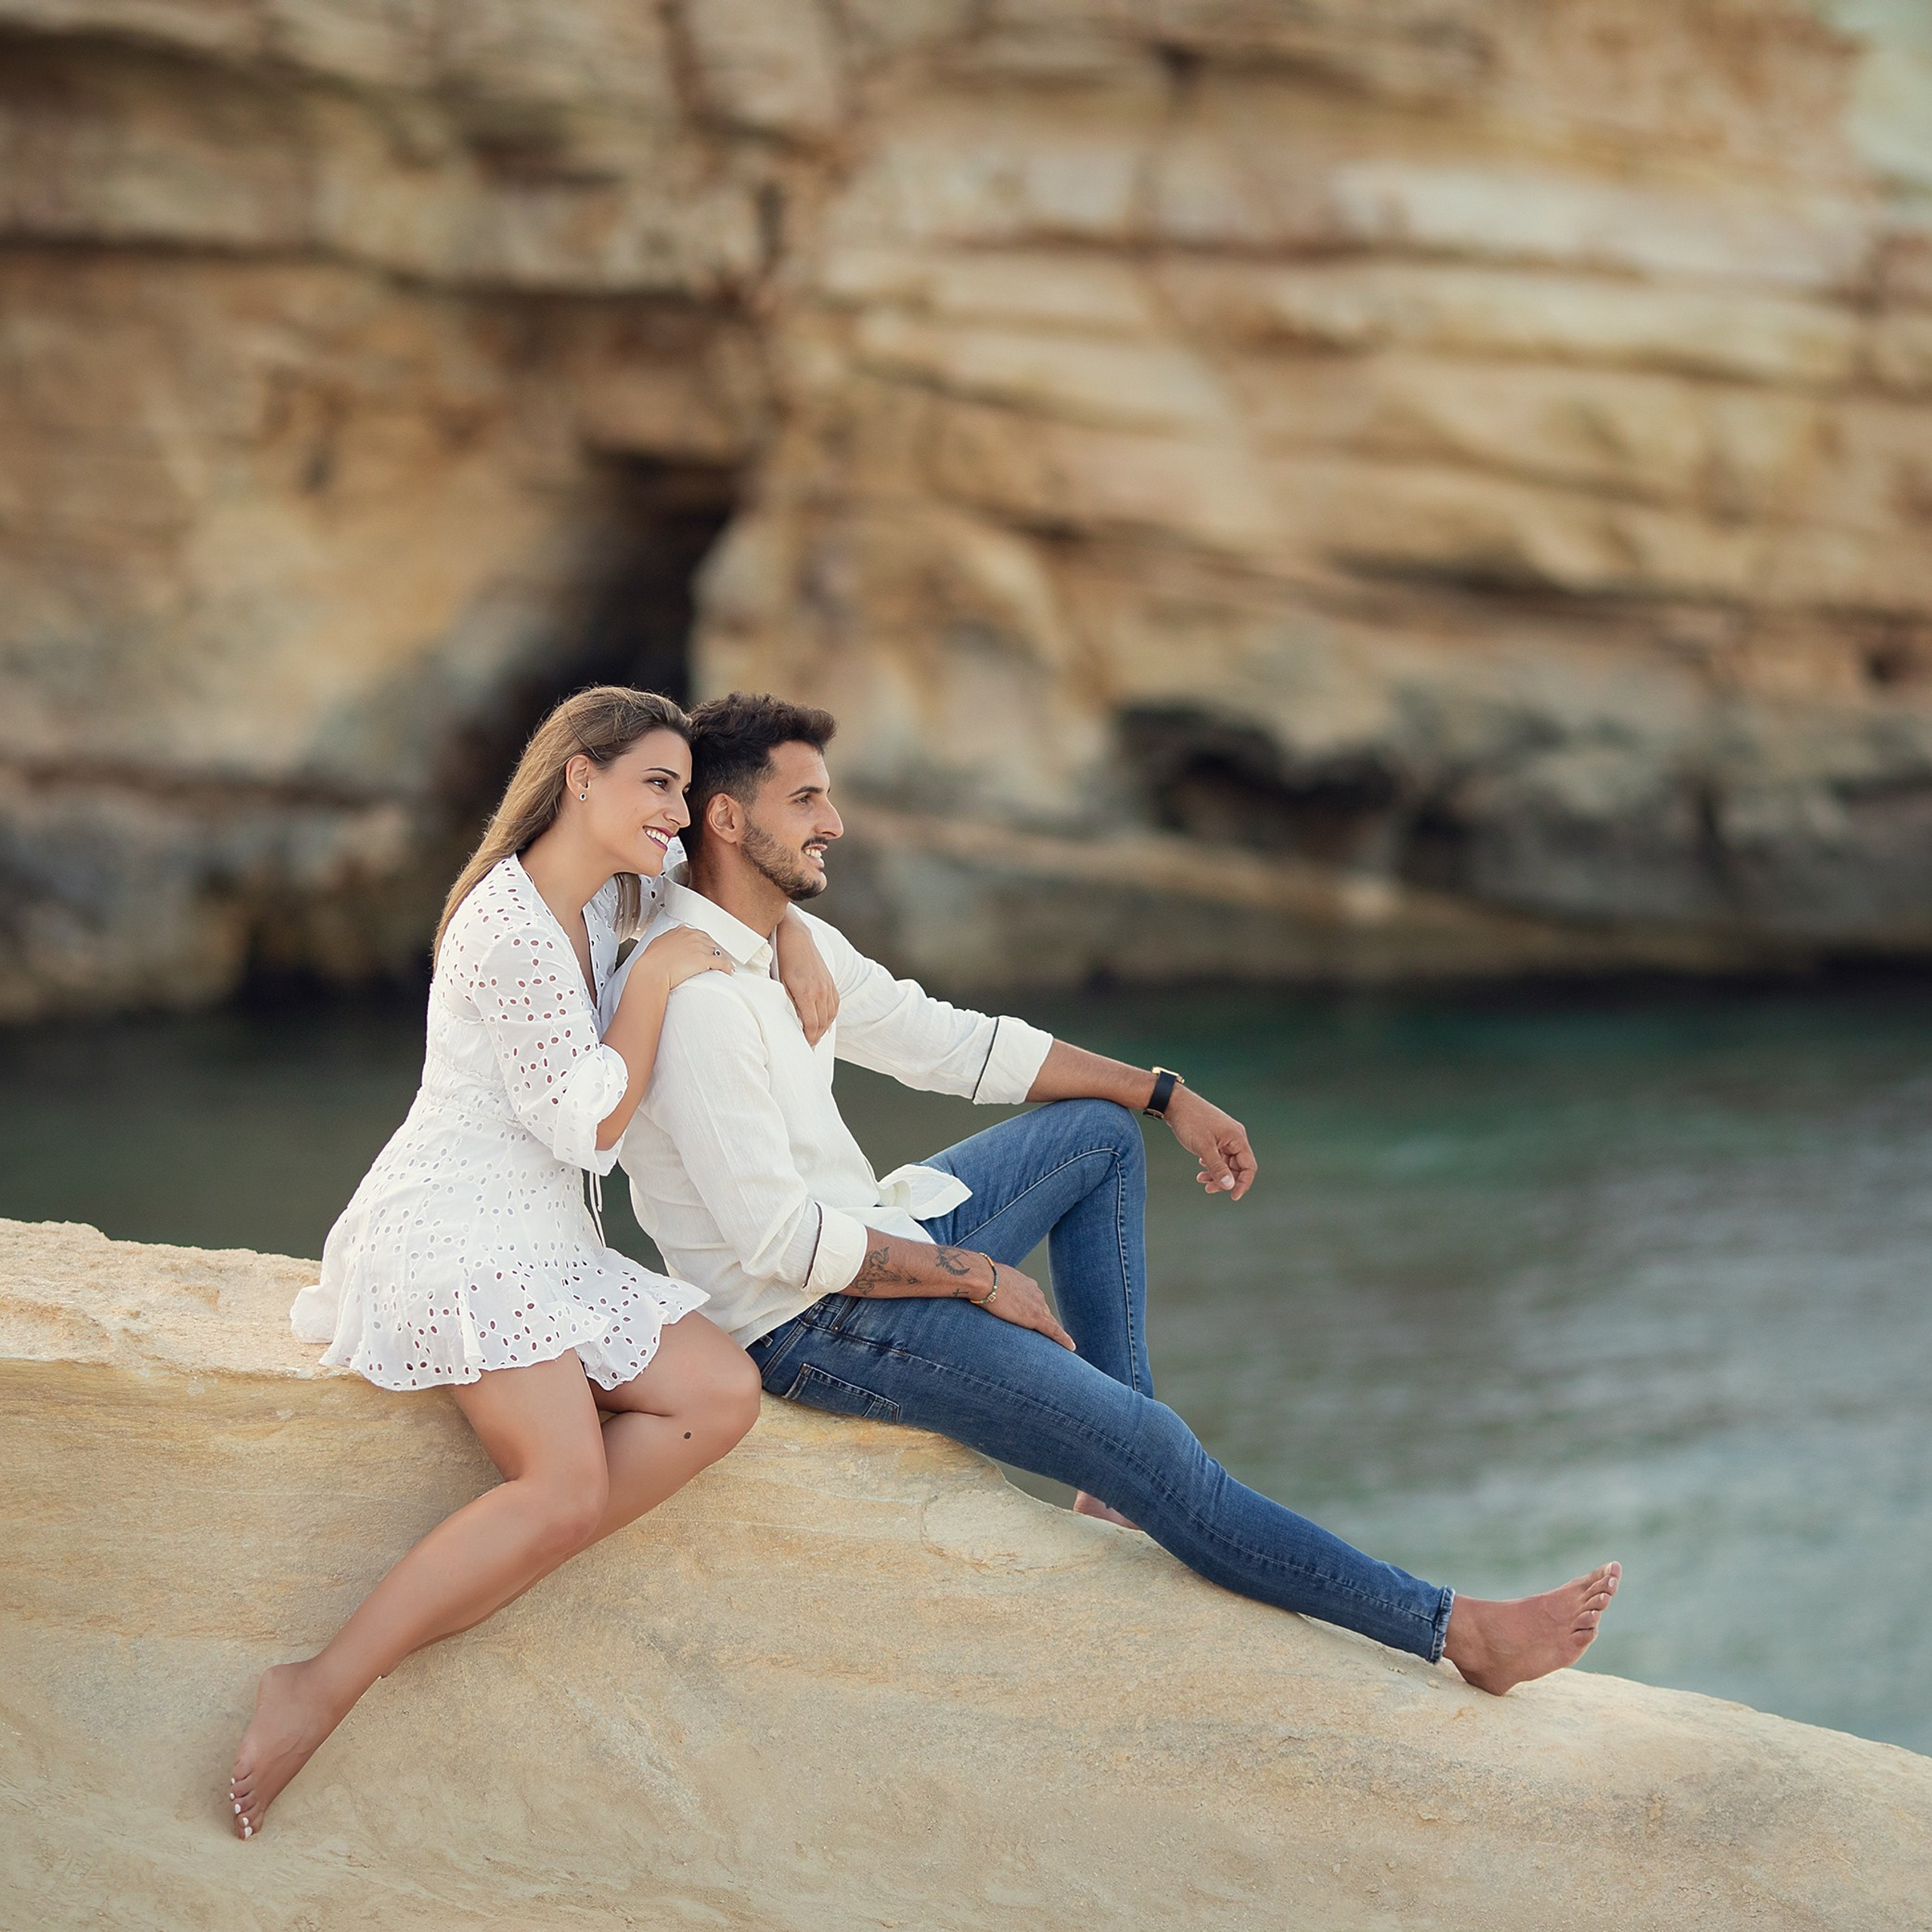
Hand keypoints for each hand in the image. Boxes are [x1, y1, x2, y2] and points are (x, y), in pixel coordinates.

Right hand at [632, 924, 733, 993]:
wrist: (652, 971)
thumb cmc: (651, 961)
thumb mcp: (658, 943)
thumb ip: (667, 940)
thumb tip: (669, 943)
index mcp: (681, 931)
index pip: (698, 934)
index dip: (702, 943)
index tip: (702, 949)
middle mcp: (692, 936)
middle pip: (709, 942)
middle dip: (711, 951)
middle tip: (711, 959)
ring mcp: (699, 947)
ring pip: (716, 951)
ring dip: (719, 959)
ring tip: (721, 966)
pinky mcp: (704, 959)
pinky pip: (722, 962)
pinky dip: (727, 966)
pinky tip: (728, 970)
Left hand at [773, 909, 838, 1044]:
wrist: (794, 936)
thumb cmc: (781, 958)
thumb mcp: (779, 983)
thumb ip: (787, 1003)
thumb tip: (792, 1022)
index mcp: (807, 993)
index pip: (812, 1025)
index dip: (808, 1039)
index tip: (803, 1046)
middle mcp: (821, 991)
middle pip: (823, 1023)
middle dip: (816, 1037)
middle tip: (808, 1046)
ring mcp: (827, 985)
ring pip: (831, 1015)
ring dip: (825, 1028)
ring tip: (816, 1037)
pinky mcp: (829, 980)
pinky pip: (835, 1004)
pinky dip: (831, 1015)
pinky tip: (825, 1021)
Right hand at [970, 1257, 1074, 1350]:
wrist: (983, 1278)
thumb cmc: (981, 1277)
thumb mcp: (991, 1280)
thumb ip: (995, 1287)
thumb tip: (985, 1291)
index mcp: (1026, 1284)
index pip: (1035, 1300)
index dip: (1036, 1310)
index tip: (1036, 1318)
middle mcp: (1036, 1293)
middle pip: (1045, 1312)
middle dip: (1046, 1323)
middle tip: (1048, 1336)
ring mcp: (1037, 1305)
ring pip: (1050, 1322)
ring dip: (1053, 1333)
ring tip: (1057, 1345)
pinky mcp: (1036, 1318)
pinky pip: (1054, 1331)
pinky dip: (1063, 1340)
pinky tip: (1070, 1347)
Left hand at [1164, 1086, 1257, 1200]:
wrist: (1175, 1103)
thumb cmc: (1190, 1122)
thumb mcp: (1203, 1147)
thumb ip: (1217, 1167)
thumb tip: (1229, 1186)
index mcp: (1237, 1138)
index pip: (1249, 1166)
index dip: (1243, 1183)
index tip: (1233, 1197)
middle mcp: (1235, 1136)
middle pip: (1238, 1166)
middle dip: (1226, 1180)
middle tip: (1209, 1189)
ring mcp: (1225, 1135)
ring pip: (1227, 1161)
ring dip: (1216, 1173)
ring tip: (1201, 1179)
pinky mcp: (1216, 1135)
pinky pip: (1219, 1154)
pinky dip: (1212, 1164)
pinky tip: (1201, 1166)